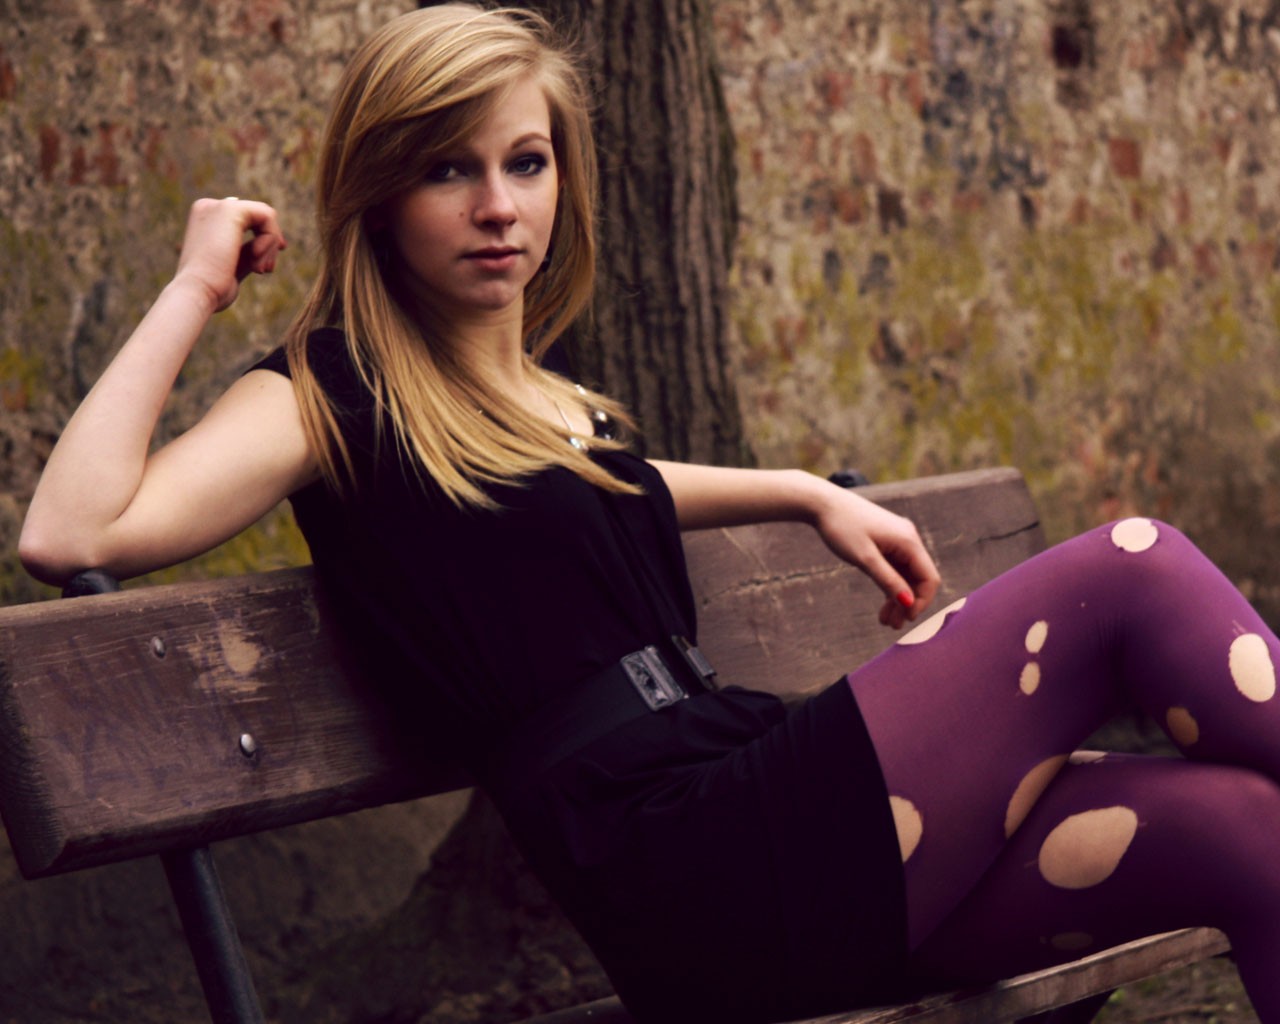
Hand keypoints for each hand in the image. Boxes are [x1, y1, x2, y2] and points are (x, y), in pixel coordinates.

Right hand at [173, 197, 286, 312]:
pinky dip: (270, 239)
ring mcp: (218, 205)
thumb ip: (248, 251)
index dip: (264, 238)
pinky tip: (257, 258)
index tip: (268, 266)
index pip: (246, 219)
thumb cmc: (212, 288)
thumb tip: (269, 243)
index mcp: (205, 219)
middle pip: (258, 216)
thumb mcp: (234, 265)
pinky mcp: (231, 209)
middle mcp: (209, 207)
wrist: (197, 291)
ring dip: (270, 246)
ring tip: (260, 269)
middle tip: (267, 270)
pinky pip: (267, 216)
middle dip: (270, 243)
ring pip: (265, 216)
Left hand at [812, 486, 940, 628]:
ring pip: (906, 576)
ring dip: (898, 598)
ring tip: (885, 620)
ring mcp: (897, 540)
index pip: (929, 578)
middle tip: (891, 626)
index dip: (921, 601)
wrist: (821, 504)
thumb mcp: (864, 559)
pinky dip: (891, 586)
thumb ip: (888, 581)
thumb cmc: (841, 528)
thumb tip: (909, 603)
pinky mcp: (886, 542)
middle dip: (907, 603)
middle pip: (918, 579)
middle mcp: (908, 539)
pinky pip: (895, 569)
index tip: (905, 619)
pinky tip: (883, 605)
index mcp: (908, 541)